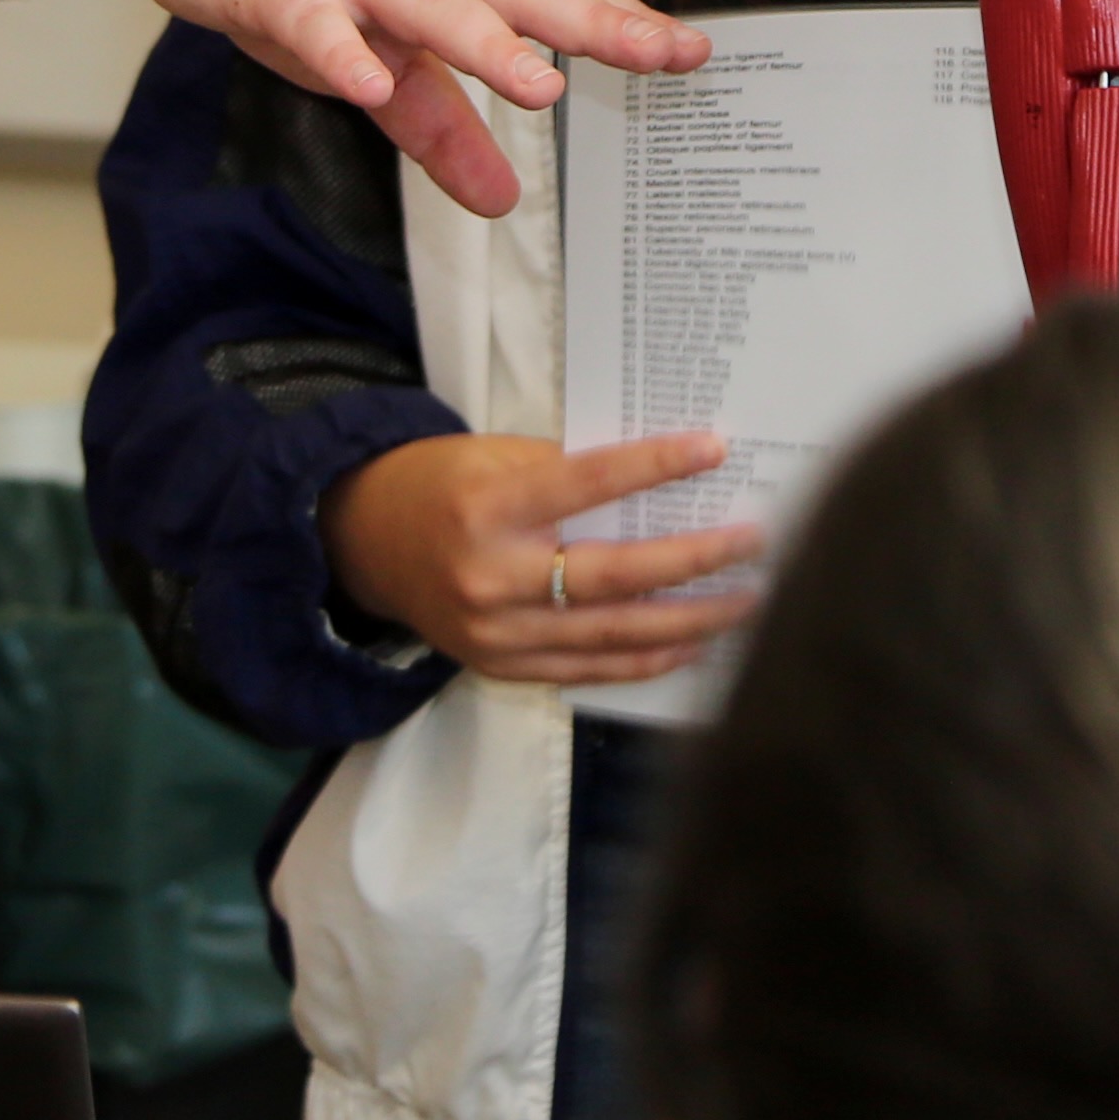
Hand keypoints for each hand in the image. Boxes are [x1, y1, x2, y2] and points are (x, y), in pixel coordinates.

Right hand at [113, 0, 701, 215]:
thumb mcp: (379, 56)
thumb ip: (441, 126)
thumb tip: (502, 199)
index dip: (619, 23)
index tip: (691, 51)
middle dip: (591, 24)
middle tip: (662, 53)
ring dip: (481, 39)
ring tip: (535, 82)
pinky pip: (313, 21)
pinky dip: (342, 50)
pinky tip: (368, 81)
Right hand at [325, 431, 761, 685]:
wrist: (365, 544)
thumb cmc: (440, 485)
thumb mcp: (494, 458)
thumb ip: (567, 473)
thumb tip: (660, 480)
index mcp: (487, 509)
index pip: (585, 484)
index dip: (652, 466)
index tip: (713, 449)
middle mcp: (491, 577)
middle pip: (613, 576)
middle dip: (694, 560)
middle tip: (753, 541)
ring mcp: (496, 634)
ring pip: (612, 635)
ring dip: (690, 621)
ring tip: (747, 601)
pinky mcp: (502, 668)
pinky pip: (589, 670)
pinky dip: (646, 659)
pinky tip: (694, 643)